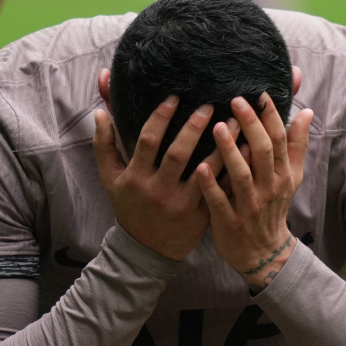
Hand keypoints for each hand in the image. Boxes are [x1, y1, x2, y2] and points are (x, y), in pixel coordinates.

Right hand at [93, 89, 234, 260]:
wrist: (147, 249)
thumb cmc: (129, 206)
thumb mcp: (110, 179)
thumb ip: (103, 145)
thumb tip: (99, 113)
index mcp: (137, 177)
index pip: (148, 141)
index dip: (160, 117)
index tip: (174, 96)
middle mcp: (159, 190)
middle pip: (178, 154)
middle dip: (194, 127)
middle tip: (209, 104)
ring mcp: (182, 204)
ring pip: (205, 171)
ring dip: (222, 145)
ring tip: (236, 121)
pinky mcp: (201, 214)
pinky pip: (220, 188)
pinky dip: (233, 168)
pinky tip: (246, 150)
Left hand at [195, 92, 313, 290]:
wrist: (263, 253)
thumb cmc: (274, 207)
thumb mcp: (292, 178)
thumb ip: (296, 145)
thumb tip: (307, 112)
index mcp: (282, 174)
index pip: (278, 140)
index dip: (270, 116)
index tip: (259, 93)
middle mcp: (268, 188)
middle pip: (261, 152)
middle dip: (250, 125)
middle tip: (235, 100)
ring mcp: (249, 205)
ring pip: (240, 175)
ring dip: (229, 150)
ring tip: (217, 126)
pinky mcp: (229, 221)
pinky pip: (219, 200)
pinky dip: (210, 184)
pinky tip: (200, 166)